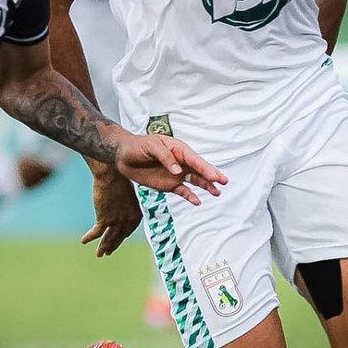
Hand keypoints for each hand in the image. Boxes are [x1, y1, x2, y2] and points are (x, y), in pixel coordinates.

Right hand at [81, 166, 142, 256]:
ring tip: (99, 254)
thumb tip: (121, 205)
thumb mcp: (127, 193)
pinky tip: (84, 241)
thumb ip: (125, 203)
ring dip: (103, 247)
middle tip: (108, 252)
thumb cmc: (119, 178)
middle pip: (119, 237)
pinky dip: (90, 237)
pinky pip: (96, 232)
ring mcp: (117, 221)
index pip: (128, 230)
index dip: (122, 236)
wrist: (111, 174)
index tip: (117, 240)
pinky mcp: (104, 219)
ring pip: (109, 238)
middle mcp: (128, 220)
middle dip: (113, 245)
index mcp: (136, 213)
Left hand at [112, 133, 226, 204]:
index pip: (195, 160)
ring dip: (206, 186)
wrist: (123, 156)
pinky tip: (197, 201)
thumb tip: (178, 171)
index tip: (215, 176)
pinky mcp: (169, 184)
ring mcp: (176, 174)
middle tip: (224, 182)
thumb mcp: (151, 147)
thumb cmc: (138, 146)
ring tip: (217, 192)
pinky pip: (183, 191)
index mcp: (178, 149)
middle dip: (212, 176)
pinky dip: (190, 196)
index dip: (206, 168)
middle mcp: (180, 162)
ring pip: (195, 181)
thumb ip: (165, 157)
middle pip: (199, 170)